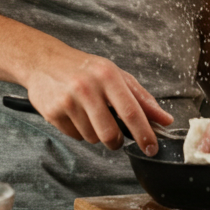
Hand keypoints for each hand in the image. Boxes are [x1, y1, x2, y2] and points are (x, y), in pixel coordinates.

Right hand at [26, 51, 173, 157]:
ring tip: (90, 113)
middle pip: (110, 133)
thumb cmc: (86, 69)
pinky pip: (75, 137)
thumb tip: (165, 120)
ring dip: (96, 133)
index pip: (131, 111)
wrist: (45, 61)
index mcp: (108, 75)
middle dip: (116, 141)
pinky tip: (75, 113)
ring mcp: (68, 101)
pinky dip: (79, 131)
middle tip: (115, 135)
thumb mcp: (116, 75)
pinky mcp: (52, 113)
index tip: (152, 148)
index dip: (144, 133)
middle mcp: (87, 87)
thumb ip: (142, 98)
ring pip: (92, 138)